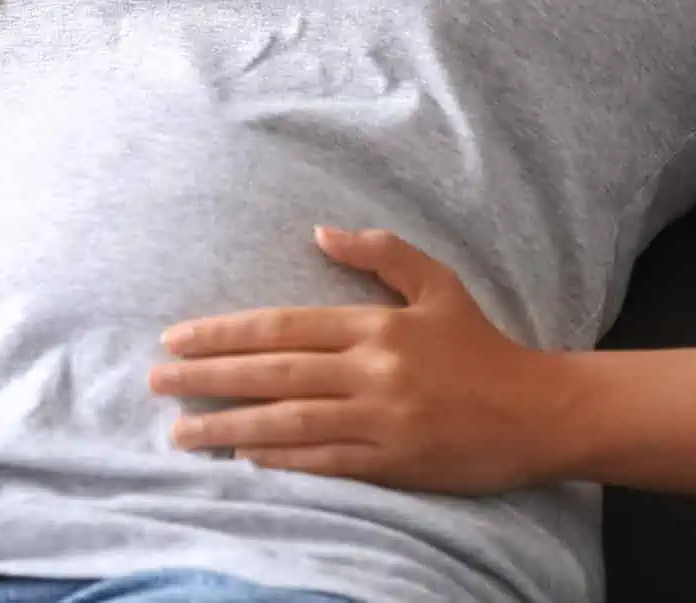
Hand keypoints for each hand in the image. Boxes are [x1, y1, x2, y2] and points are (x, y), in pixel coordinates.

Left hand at [149, 225, 574, 494]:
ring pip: (289, 423)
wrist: (539, 411)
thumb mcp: (438, 283)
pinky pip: (325, 462)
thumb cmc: (483, 345)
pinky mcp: (394, 463)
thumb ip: (381, 253)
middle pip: (275, 373)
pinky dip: (281, 461)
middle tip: (156, 382)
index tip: (176, 339)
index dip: (225, 333)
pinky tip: (243, 457)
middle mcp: (373, 371)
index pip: (283, 327)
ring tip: (181, 432)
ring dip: (228, 427)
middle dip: (209, 378)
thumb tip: (320, 231)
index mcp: (376, 325)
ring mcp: (382, 420)